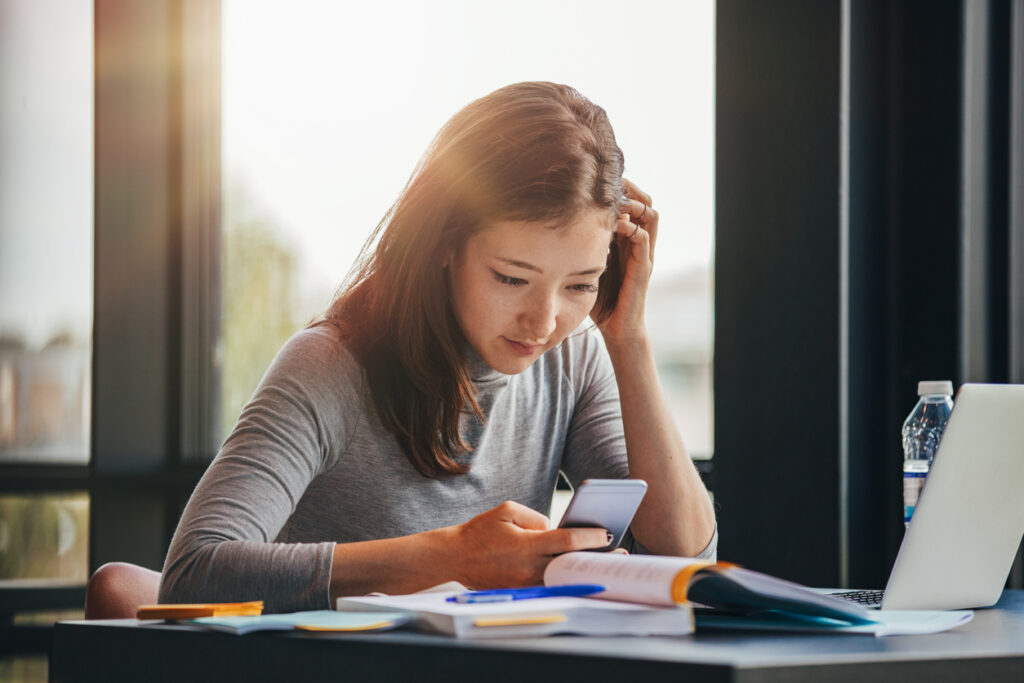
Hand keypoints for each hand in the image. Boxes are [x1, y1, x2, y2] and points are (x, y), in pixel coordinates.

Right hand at [447, 501, 609, 588]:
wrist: (455, 556)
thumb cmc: (480, 531)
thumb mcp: (507, 511)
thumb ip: (536, 517)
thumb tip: (556, 528)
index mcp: (526, 544)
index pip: (566, 541)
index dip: (590, 538)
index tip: (608, 534)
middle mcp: (528, 567)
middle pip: (570, 563)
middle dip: (595, 558)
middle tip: (619, 554)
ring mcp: (525, 582)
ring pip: (562, 576)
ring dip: (582, 569)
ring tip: (604, 563)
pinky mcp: (521, 590)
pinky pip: (549, 583)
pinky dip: (565, 577)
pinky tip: (577, 571)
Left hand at [598, 178, 657, 343]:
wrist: (616, 328)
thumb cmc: (601, 298)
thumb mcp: (588, 262)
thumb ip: (582, 244)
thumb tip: (557, 224)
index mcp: (627, 239)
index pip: (632, 202)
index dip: (621, 187)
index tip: (599, 179)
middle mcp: (639, 242)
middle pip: (645, 201)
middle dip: (630, 188)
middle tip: (610, 183)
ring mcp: (644, 254)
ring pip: (651, 215)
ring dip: (634, 204)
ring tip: (616, 202)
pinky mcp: (643, 268)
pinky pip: (643, 239)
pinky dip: (631, 228)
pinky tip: (614, 227)